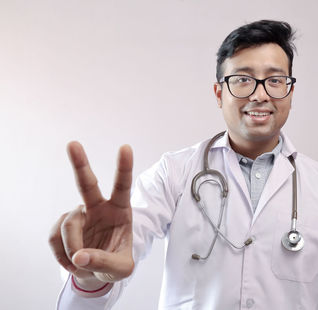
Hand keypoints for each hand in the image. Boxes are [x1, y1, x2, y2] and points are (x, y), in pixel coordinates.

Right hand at [49, 142, 134, 287]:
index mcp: (120, 211)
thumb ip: (104, 262)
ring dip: (72, 248)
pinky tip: (72, 262)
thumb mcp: (121, 269)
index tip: (126, 148)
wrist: (98, 272)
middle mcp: (99, 207)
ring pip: (68, 225)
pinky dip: (62, 256)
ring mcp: (79, 215)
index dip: (124, 168)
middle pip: (87, 183)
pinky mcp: (61, 225)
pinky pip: (54, 238)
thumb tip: (80, 256)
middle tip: (73, 144)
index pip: (122, 186)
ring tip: (81, 264)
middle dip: (80, 164)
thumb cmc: (117, 264)